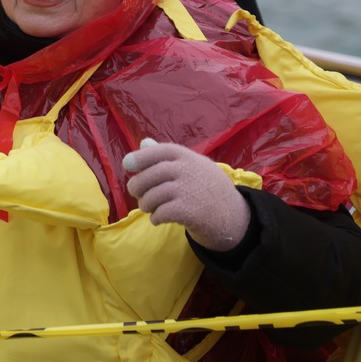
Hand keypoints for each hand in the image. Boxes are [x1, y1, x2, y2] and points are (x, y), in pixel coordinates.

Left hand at [122, 140, 251, 251]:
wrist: (234, 218)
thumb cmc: (208, 190)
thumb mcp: (194, 167)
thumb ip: (168, 157)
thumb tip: (144, 142)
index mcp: (189, 157)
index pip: (160, 151)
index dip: (140, 157)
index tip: (126, 164)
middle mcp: (188, 170)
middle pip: (150, 175)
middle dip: (137, 186)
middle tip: (137, 194)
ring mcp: (189, 190)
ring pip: (151, 196)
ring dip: (145, 205)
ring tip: (149, 208)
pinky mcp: (188, 211)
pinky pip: (160, 213)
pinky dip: (155, 218)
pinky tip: (158, 219)